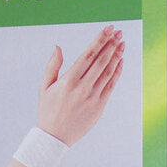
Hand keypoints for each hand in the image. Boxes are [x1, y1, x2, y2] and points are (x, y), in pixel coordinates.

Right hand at [35, 24, 123, 145]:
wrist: (55, 137)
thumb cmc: (47, 109)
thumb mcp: (44, 86)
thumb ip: (52, 65)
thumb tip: (58, 47)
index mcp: (68, 80)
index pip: (88, 55)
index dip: (99, 40)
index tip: (107, 29)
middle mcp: (82, 88)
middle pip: (101, 61)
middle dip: (111, 44)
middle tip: (118, 32)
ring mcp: (92, 98)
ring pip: (108, 73)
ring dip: (116, 56)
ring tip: (122, 43)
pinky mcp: (99, 107)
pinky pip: (110, 86)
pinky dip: (117, 73)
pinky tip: (120, 62)